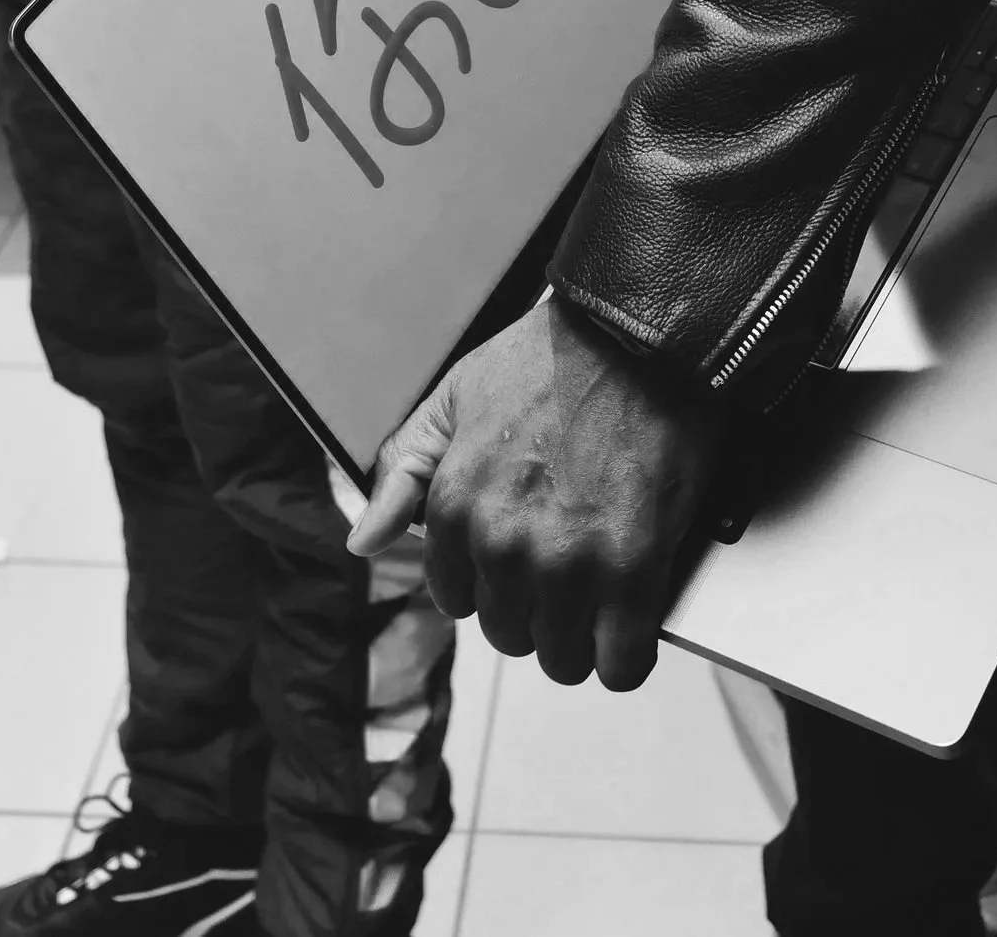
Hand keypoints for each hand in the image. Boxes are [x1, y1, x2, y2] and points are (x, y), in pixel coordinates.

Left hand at [349, 296, 718, 689]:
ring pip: (562, 658)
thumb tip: (362, 541)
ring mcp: (569, 564)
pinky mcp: (633, 571)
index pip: (456, 598)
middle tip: (564, 564)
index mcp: (457, 506)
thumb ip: (404, 473)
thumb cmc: (549, 358)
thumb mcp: (455, 398)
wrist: (633, 332)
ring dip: (580, 635)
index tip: (518, 555)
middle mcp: (504, 545)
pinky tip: (630, 622)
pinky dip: (626, 655)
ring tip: (599, 591)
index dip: (489, 580)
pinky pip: (621, 664)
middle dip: (534, 609)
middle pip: (509, 635)